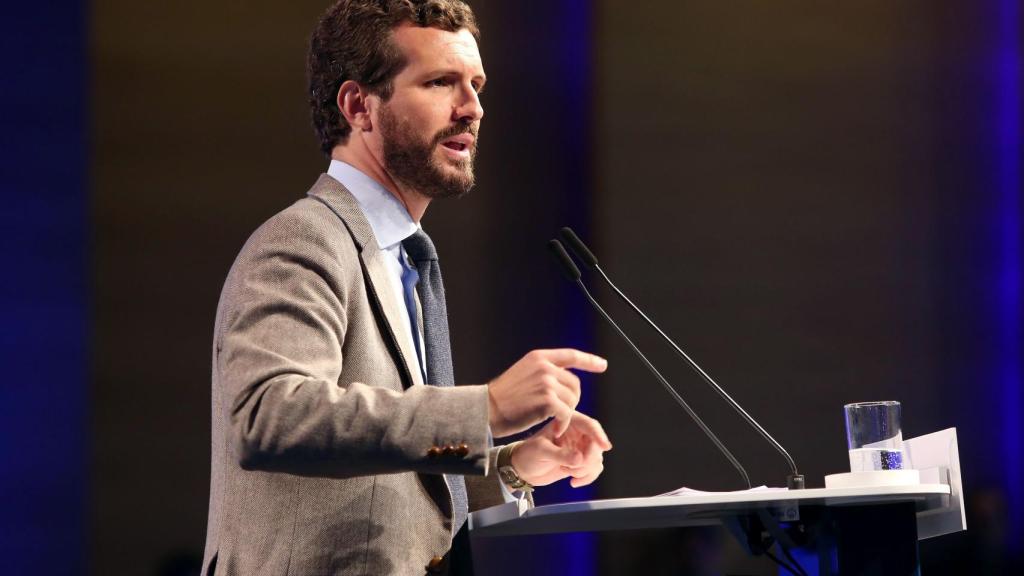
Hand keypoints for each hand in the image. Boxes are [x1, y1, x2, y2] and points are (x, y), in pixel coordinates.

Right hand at [487, 349, 607, 437]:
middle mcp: (544, 367)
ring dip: (566, 413)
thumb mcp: (523, 374)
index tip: (602, 365)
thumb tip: (563, 378)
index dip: (589, 360)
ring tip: (552, 420)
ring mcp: (546, 382)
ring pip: (573, 400)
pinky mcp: (547, 400)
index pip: (570, 355)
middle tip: (558, 413)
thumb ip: (542, 372)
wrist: (487, 409)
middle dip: (571, 400)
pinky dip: (564, 424)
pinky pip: (567, 413)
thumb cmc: (503, 398)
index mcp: (538, 358)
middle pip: (575, 384)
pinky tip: (556, 429)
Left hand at [510, 411, 611, 487]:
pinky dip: (588, 477)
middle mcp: (577, 433)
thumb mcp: (541, 451)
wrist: (523, 469)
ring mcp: (580, 447)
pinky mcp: (581, 461)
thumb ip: (560, 455)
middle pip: (596, 444)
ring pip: (597, 458)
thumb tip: (579, 459)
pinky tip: (573, 482)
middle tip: (573, 468)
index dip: (599, 435)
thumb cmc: (528, 454)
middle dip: (588, 459)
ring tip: (566, 471)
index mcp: (567, 421)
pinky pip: (595, 469)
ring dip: (585, 470)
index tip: (605, 447)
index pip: (589, 425)